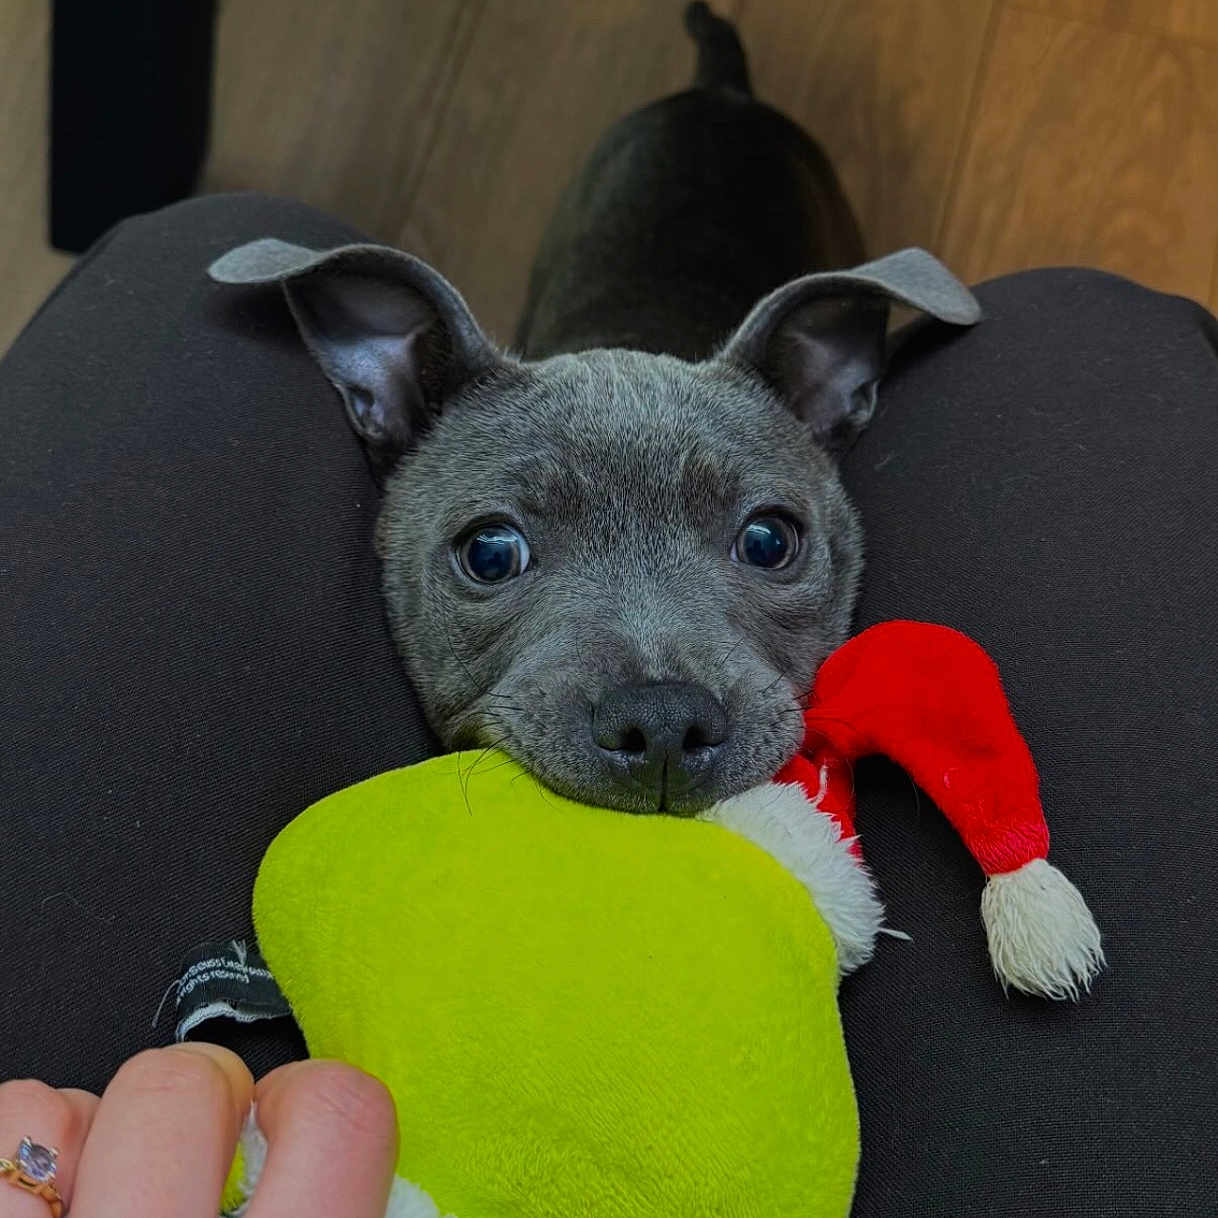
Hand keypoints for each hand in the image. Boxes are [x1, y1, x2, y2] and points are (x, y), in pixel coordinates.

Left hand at [0, 1044, 396, 1216]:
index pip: (341, 1113)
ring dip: (90, 1132)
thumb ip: (342, 1211)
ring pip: (68, 1105)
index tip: (289, 1121)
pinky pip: (6, 1125)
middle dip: (195, 1095)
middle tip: (196, 1156)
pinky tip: (52, 1201)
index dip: (314, 1095)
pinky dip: (21, 1152)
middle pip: (187, 1081)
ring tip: (105, 1190)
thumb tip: (361, 1158)